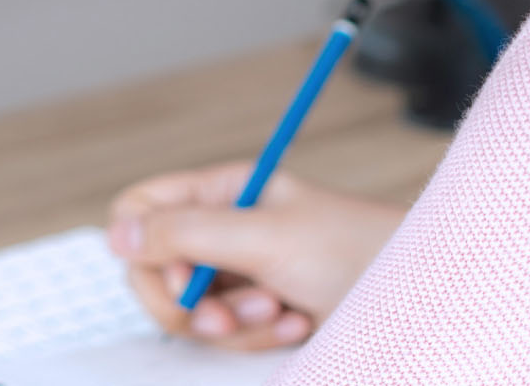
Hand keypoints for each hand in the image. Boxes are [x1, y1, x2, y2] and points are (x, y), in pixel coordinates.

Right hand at [107, 163, 402, 350]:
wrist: (414, 295)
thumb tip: (115, 233)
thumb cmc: (351, 250)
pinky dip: (258, 338)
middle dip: (191, 303)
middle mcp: (220, 226)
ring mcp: (237, 271)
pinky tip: (297, 325)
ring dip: (234, 323)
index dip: (146, 252)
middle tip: (229, 316)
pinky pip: (226, 335)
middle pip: (154, 271)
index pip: (140, 210)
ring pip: (190, 312)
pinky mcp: (257, 310)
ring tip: (283, 312)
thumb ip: (187, 235)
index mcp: (219, 190)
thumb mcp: (264, 238)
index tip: (179, 279)